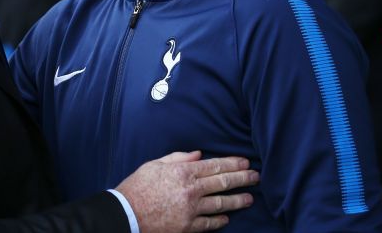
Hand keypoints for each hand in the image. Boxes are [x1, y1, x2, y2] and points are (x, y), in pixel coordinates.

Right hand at [116, 151, 257, 232]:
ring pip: (221, 204)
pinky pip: (210, 224)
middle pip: (222, 183)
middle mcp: (190, 190)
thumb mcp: (154, 165)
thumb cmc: (137, 187)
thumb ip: (178, 158)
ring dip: (238, 200)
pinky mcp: (188, 227)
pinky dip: (220, 220)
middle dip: (242, 179)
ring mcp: (191, 210)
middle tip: (255, 176)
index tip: (245, 162)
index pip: (215, 166)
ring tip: (249, 198)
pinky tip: (227, 217)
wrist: (125, 214)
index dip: (233, 163)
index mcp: (182, 172)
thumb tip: (199, 155)